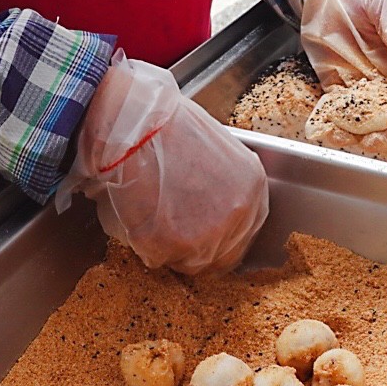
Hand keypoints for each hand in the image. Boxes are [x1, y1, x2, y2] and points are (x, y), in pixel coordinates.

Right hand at [57, 54, 267, 273]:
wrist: (134, 123)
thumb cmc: (168, 126)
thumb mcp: (220, 151)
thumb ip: (226, 186)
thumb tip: (211, 208)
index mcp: (253, 188)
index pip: (246, 233)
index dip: (222, 238)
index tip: (204, 235)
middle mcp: (238, 215)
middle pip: (222, 255)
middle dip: (198, 249)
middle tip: (174, 234)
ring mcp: (207, 234)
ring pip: (190, 262)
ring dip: (171, 249)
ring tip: (152, 220)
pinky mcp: (171, 245)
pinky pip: (156, 258)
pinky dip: (144, 244)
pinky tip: (138, 216)